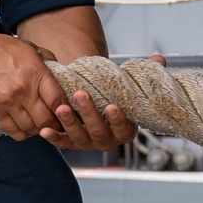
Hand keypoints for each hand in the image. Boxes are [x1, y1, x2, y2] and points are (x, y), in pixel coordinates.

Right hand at [0, 34, 65, 141]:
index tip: (67, 114)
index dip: (65, 111)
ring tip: (39, 126)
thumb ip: (47, 59)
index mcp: (37, 73)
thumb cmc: (1, 48)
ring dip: (37, 130)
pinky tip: (24, 129)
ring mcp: (9, 101)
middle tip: (55, 125)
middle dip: (53, 125)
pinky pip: (12, 130)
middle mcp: (24, 89)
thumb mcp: (29, 47)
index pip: (58, 100)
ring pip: (30, 127)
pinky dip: (21, 134)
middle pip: (46, 119)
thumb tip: (61, 72)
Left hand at [39, 54, 165, 152]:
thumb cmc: (116, 96)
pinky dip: (53, 138)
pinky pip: (62, 142)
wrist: (97, 104)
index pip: (124, 129)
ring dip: (70, 123)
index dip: (118, 119)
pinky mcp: (71, 143)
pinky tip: (44, 130)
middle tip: (81, 95)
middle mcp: (107, 140)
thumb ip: (145, 74)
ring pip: (79, 137)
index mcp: (124, 130)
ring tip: (62, 107)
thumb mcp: (129, 86)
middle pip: (99, 131)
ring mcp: (88, 143)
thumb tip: (159, 59)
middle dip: (89, 113)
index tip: (112, 106)